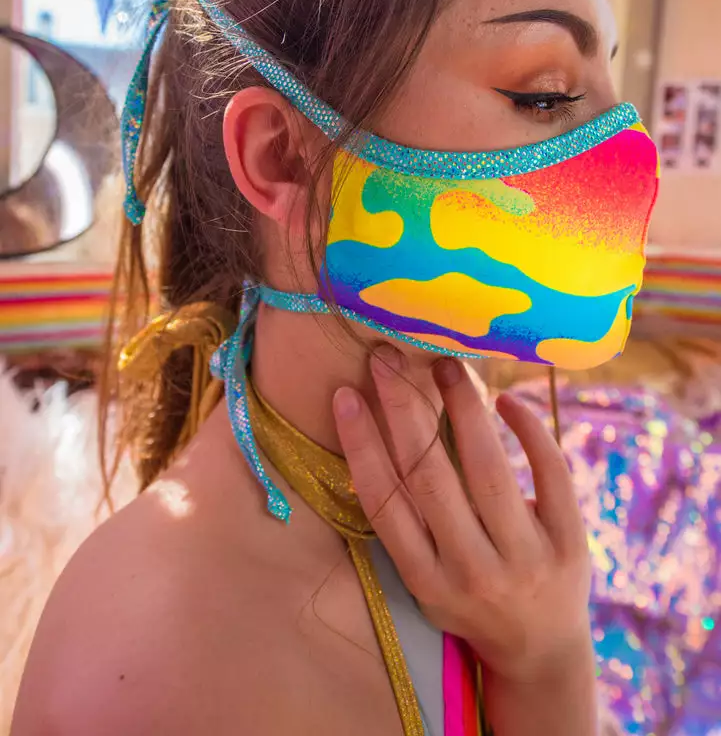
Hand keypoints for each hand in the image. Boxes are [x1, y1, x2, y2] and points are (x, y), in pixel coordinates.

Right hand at [332, 345, 592, 685]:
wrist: (541, 652)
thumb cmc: (469, 602)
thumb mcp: (426, 580)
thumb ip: (408, 521)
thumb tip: (379, 430)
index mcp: (427, 581)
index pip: (385, 504)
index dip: (362, 446)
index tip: (346, 394)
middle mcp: (473, 572)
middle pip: (431, 478)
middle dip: (404, 410)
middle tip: (388, 358)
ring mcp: (525, 559)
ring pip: (489, 470)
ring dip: (463, 409)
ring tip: (446, 364)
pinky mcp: (571, 543)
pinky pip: (551, 474)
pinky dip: (529, 431)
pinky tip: (506, 399)